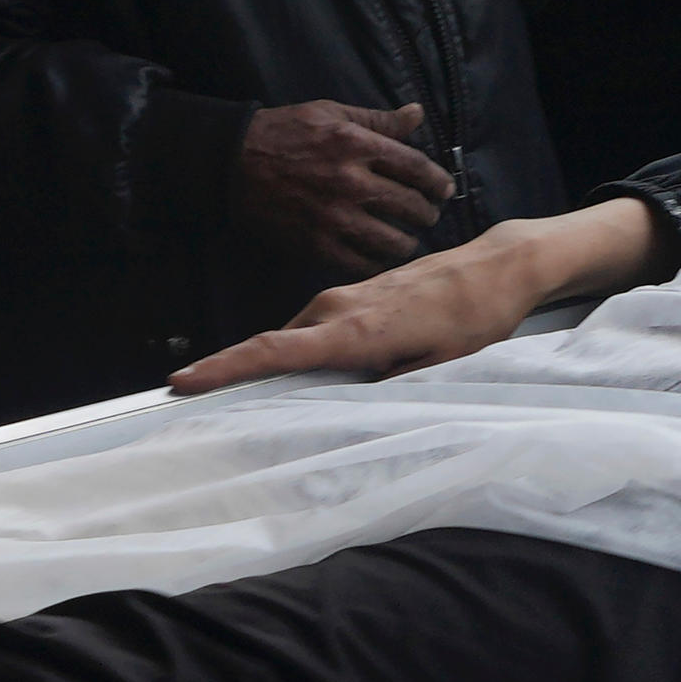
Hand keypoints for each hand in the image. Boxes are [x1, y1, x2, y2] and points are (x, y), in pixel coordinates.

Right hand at [176, 199, 660, 390]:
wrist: (496, 266)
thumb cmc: (475, 316)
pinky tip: (305, 375)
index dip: (226, 367)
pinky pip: (312, 328)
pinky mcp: (354, 295)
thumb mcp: (440, 365)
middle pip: (273, 345)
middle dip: (234, 373)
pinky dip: (299, 351)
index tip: (184, 382)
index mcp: (358, 329)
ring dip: (272, 365)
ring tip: (245, 397)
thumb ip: (390, 389)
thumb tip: (349, 415)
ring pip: (294, 337)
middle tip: (197, 406)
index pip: (277, 350)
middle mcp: (340, 307)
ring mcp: (345, 296)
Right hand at [231, 98, 449, 274]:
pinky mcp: (315, 244)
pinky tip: (379, 256)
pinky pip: (360, 263)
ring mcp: (334, 217)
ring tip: (408, 240)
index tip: (445, 190)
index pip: (416, 167)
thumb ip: (378, 120)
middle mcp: (350, 182)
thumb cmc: (284, 132)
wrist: (232, 162)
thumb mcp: (331, 113)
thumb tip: (417, 115)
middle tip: (429, 215)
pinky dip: (376, 263)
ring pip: (391, 241)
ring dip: (407, 243)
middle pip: (410, 206)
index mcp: (357, 145)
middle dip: (428, 213)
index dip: (438, 181)